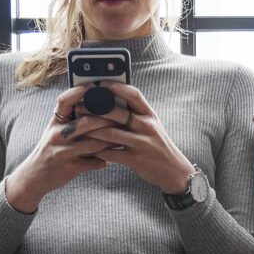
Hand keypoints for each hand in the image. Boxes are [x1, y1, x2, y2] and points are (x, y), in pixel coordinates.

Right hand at [4, 85, 117, 211]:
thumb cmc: (50, 149)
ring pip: (93, 143)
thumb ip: (70, 119)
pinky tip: (113, 158)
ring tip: (123, 137)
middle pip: (86, 122)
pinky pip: (93, 162)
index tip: (95, 86)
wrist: (35, 176)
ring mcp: (63, 152)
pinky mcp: (70, 168)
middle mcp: (57, 135)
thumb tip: (95, 104)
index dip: (79, 91)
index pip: (64, 101)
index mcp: (54, 123)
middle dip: (107, 120)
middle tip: (123, 117)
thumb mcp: (55, 130)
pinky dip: (104, 160)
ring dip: (110, 141)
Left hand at [78, 82, 195, 193]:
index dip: (117, 87)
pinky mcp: (135, 160)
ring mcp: (142, 144)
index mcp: (150, 115)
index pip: (134, 95)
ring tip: (79, 127)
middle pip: (119, 113)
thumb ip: (135, 115)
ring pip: (111, 134)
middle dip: (96, 109)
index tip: (101, 83)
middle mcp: (147, 127)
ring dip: (93, 130)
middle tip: (80, 106)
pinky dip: (99, 151)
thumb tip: (111, 101)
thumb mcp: (151, 126)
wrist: (173, 170)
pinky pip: (112, 153)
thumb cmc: (157, 145)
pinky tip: (88, 149)